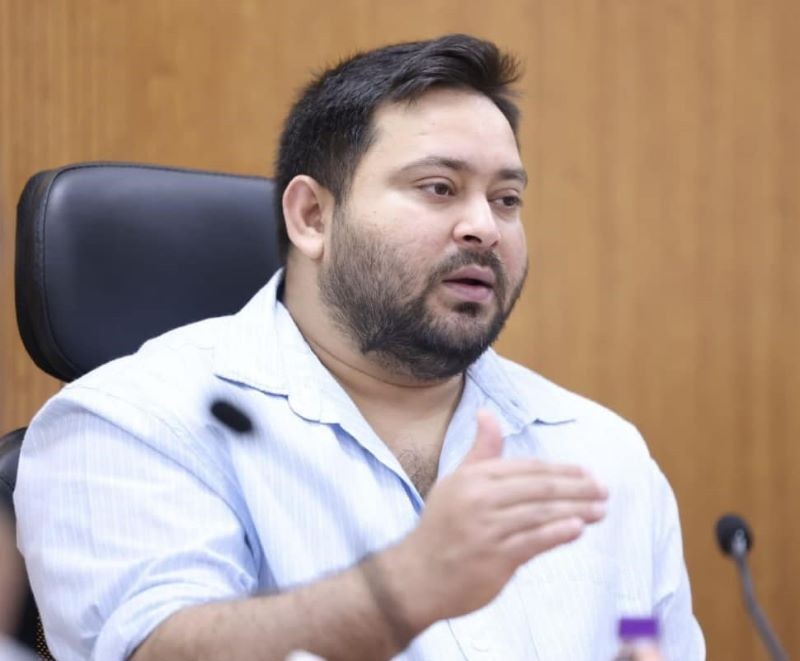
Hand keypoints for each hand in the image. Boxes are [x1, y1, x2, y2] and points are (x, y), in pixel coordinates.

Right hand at [376, 409, 607, 630]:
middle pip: (540, 488)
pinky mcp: (493, 558)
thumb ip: (480, 451)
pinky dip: (557, 533)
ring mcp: (486, 529)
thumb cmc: (441, 526)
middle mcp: (479, 499)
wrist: (417, 576)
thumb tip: (485, 412)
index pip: (528, 468)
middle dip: (577, 488)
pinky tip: (577, 528)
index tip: (588, 473)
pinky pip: (532, 542)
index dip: (562, 470)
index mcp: (473, 477)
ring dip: (576, 510)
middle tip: (604, 490)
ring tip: (600, 511)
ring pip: (541, 513)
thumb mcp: (456, 482)